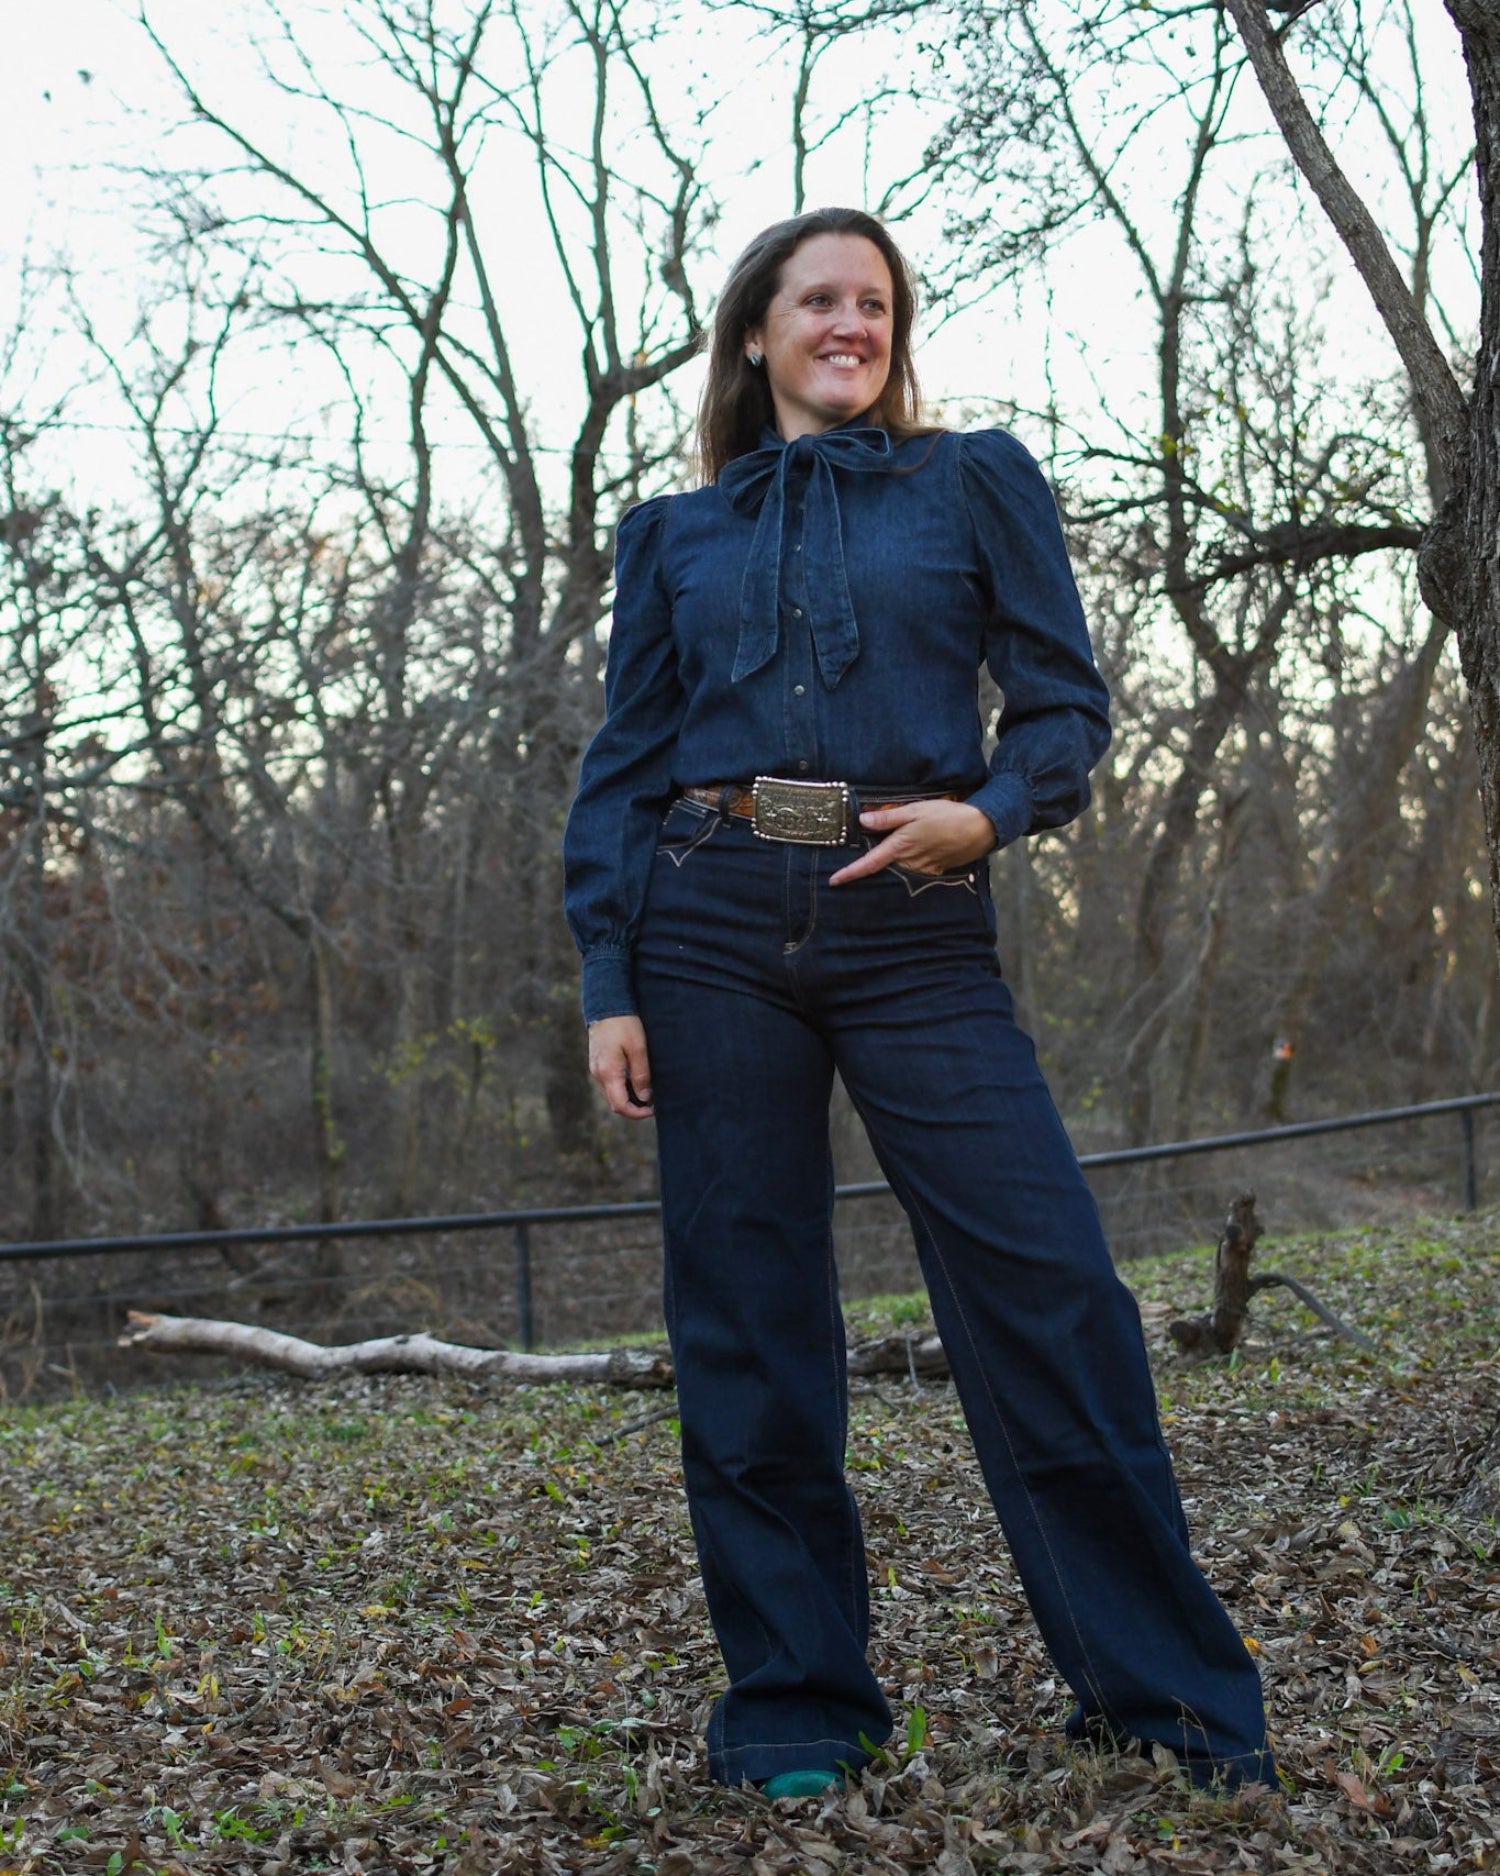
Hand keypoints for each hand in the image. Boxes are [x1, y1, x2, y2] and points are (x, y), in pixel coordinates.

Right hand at [588, 1015, 654, 1119]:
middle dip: (634, 1107)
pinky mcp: (597, 1063)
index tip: (652, 1109)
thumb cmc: (624, 1024)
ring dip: (629, 1097)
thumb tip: (645, 1098)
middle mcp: (598, 1074)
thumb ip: (641, 1075)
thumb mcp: (638, 1048)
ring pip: (612, 1093)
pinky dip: (622, 1087)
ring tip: (648, 1090)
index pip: (620, 1106)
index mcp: (608, 1072)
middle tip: (654, 1102)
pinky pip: (609, 1083)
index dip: (637, 1113)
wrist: (606, 1005)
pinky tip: (636, 1079)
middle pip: (615, 1103)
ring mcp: (596, 1069)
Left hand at [829, 798, 997, 885]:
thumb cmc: (946, 815)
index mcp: (900, 846)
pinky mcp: (935, 871)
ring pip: (899, 871)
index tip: (834, 881)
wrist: (980, 828)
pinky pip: (915, 871)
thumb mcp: (915, 810)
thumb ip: (888, 817)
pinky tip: (915, 855)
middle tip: (860, 864)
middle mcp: (909, 862)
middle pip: (883, 868)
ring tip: (897, 853)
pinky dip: (908, 866)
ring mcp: (922, 869)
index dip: (850, 873)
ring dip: (893, 865)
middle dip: (872, 867)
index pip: (869, 863)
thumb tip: (862, 821)